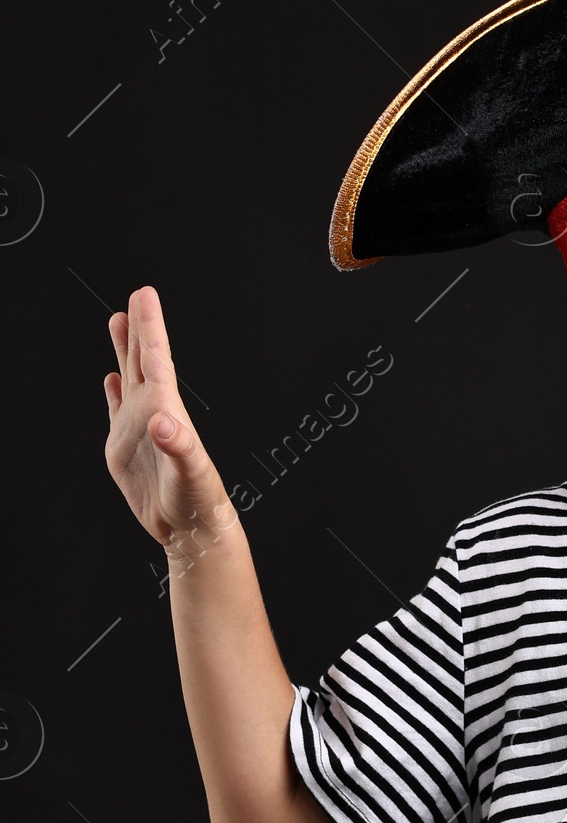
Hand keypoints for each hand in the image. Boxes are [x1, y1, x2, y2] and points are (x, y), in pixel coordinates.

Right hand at [105, 286, 231, 551]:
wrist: (189, 528)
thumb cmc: (198, 500)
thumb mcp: (190, 471)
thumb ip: (179, 445)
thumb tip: (161, 421)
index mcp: (168, 410)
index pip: (157, 359)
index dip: (151, 326)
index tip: (144, 295)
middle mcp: (154, 412)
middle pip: (143, 360)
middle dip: (139, 328)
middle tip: (136, 296)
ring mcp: (138, 428)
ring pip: (129, 378)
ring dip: (124, 351)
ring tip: (118, 322)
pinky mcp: (124, 447)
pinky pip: (117, 410)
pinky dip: (114, 392)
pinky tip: (112, 379)